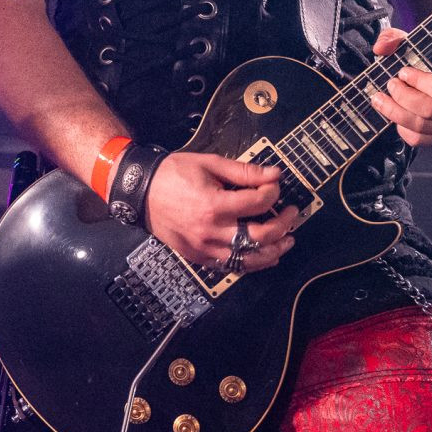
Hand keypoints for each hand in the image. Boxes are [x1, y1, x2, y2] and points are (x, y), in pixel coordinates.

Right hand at [143, 151, 303, 273]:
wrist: (140, 192)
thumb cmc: (173, 174)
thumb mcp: (209, 164)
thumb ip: (243, 171)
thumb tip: (274, 174)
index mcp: (213, 205)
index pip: (257, 203)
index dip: (273, 193)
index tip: (275, 185)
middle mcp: (211, 231)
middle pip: (260, 235)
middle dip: (283, 224)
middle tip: (291, 213)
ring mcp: (204, 248)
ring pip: (249, 259)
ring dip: (274, 251)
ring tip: (287, 240)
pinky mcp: (199, 257)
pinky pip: (232, 266)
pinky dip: (253, 263)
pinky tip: (266, 255)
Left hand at [370, 26, 431, 146]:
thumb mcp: (418, 44)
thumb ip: (396, 39)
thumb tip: (380, 48)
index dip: (417, 81)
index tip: (403, 72)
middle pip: (428, 109)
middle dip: (401, 96)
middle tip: (390, 84)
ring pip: (421, 126)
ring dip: (395, 112)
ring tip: (381, 99)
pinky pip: (418, 140)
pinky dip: (401, 129)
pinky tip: (394, 114)